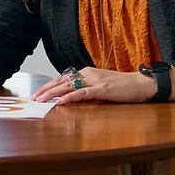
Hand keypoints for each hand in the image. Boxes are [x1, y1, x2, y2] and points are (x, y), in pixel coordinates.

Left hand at [32, 67, 155, 103]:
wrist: (142, 83)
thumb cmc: (123, 86)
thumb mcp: (101, 85)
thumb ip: (87, 88)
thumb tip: (72, 96)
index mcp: (86, 72)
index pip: (63, 78)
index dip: (48, 86)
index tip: (37, 93)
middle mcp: (88, 73)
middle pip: (61, 81)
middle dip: (45, 90)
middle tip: (33, 98)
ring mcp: (95, 80)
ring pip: (68, 86)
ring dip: (52, 93)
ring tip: (41, 100)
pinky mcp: (102, 89)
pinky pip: (82, 93)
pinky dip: (69, 97)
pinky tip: (60, 102)